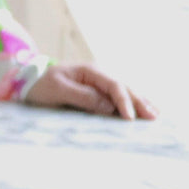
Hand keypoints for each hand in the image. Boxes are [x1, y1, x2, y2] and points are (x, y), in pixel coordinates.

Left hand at [25, 63, 156, 119]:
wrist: (31, 82)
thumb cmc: (42, 86)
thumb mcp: (58, 90)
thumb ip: (82, 96)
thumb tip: (109, 107)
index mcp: (89, 71)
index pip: (113, 85)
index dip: (123, 101)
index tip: (130, 118)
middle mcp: (99, 74)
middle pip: (125, 87)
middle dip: (139, 102)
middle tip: (154, 118)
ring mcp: (101, 81)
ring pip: (126, 90)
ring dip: (141, 102)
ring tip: (157, 115)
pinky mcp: (100, 90)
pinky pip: (120, 95)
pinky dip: (134, 102)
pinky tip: (147, 109)